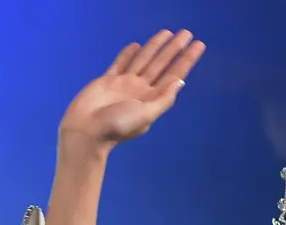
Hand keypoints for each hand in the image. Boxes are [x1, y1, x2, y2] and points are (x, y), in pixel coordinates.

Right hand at [59, 29, 204, 148]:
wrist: (87, 130)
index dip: (186, 60)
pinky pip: (121, 63)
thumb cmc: (118, 127)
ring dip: (155, 46)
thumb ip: (163, 99)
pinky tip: (137, 46)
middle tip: (187, 33)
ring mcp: (124, 84)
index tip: (198, 46)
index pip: (174, 75)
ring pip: (143, 60)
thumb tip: (180, 82)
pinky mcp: (107, 80)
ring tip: (167, 33)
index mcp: (153, 99)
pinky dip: (128, 54)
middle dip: (174, 49)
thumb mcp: (146, 114)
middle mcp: (141, 90)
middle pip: (161, 64)